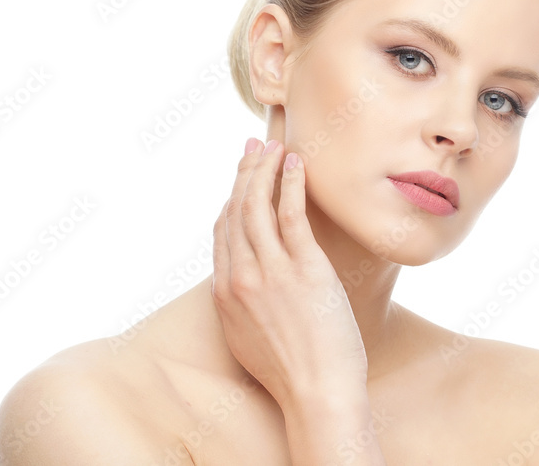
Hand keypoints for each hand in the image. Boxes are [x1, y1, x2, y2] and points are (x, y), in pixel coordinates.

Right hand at [211, 138, 368, 409]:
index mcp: (224, 293)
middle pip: (236, 210)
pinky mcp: (303, 268)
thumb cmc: (292, 371)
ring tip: (276, 146)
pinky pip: (290, 214)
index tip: (241, 177)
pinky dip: (290, 183)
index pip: (222, 231)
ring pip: (257, 205)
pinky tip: (296, 163)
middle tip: (255, 146)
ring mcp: (270, 271)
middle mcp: (240, 276)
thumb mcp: (249, 338)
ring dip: (265, 169)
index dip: (231, 198)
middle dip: (245, 172)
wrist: (315, 393)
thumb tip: (245, 286)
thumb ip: (241, 305)